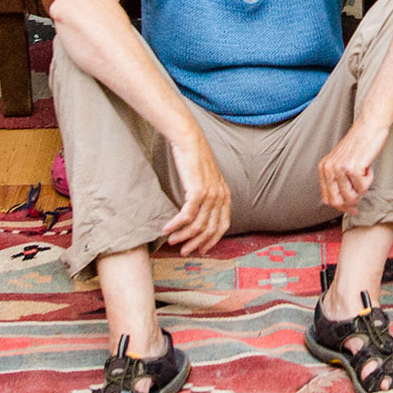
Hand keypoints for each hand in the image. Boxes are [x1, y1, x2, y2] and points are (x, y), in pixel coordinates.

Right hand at [159, 138, 232, 254]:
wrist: (189, 142)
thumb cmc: (194, 160)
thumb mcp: (206, 180)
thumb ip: (207, 197)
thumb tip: (197, 214)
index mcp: (225, 195)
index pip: (223, 226)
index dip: (212, 240)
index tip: (201, 249)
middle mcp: (220, 197)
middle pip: (210, 229)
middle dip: (197, 243)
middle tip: (184, 251)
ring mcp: (210, 195)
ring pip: (198, 225)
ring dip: (183, 236)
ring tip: (172, 241)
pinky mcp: (197, 191)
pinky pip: (187, 216)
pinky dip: (176, 225)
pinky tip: (166, 229)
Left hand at [317, 119, 392, 213]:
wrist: (369, 127)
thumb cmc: (358, 144)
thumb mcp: (340, 162)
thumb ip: (337, 179)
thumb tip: (343, 203)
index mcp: (323, 168)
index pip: (327, 199)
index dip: (341, 207)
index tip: (352, 208)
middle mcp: (329, 169)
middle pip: (337, 202)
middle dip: (351, 204)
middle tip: (361, 197)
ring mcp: (340, 169)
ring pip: (352, 197)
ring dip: (362, 190)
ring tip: (365, 176)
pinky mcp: (353, 168)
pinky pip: (363, 187)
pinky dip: (369, 180)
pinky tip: (368, 168)